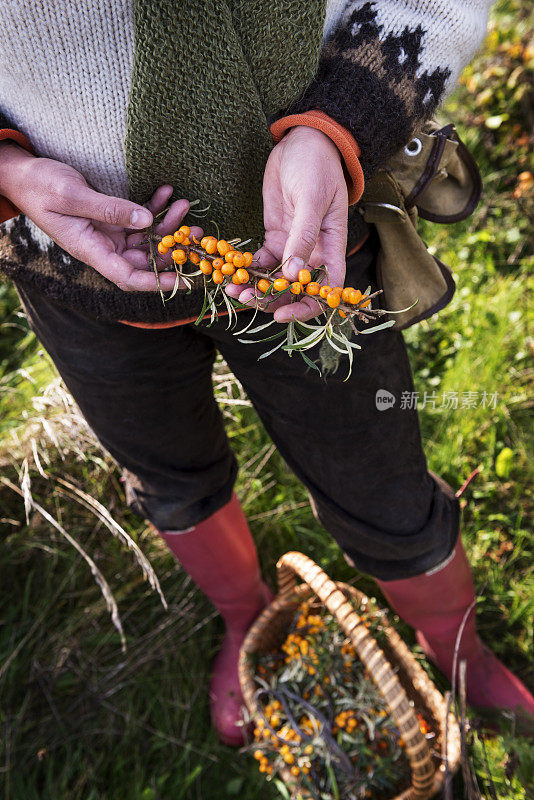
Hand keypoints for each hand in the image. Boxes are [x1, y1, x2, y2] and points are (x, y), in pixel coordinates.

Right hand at [0, 143, 192, 291]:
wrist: (22, 172)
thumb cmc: (40, 185)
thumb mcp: (72, 195)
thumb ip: (109, 209)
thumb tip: (145, 220)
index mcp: (90, 250)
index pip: (127, 278)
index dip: (157, 283)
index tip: (184, 281)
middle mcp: (102, 246)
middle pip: (144, 259)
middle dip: (172, 248)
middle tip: (197, 232)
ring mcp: (107, 233)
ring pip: (146, 238)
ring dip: (167, 225)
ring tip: (184, 206)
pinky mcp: (111, 218)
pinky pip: (139, 218)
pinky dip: (154, 206)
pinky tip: (167, 192)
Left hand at [226, 126, 347, 321]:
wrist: (302, 142)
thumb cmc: (317, 166)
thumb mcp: (311, 199)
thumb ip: (303, 236)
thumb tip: (294, 275)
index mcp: (332, 248)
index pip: (326, 290)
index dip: (307, 308)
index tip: (281, 315)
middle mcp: (313, 254)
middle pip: (296, 291)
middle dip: (271, 301)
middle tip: (243, 300)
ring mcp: (292, 246)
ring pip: (275, 280)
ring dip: (254, 288)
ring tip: (231, 290)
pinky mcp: (274, 237)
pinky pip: (260, 262)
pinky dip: (245, 269)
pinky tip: (228, 271)